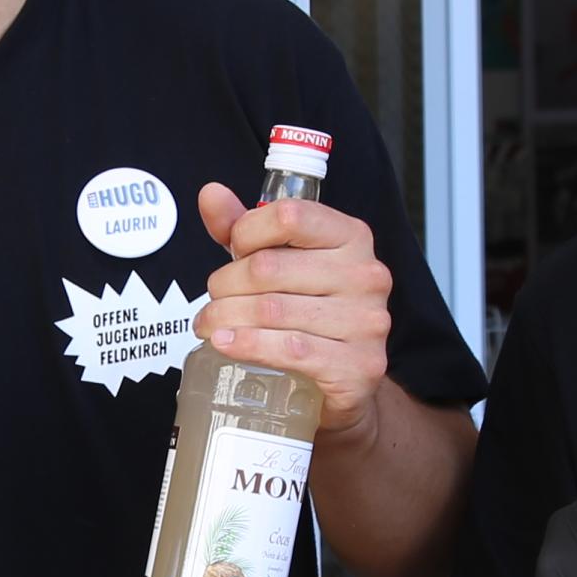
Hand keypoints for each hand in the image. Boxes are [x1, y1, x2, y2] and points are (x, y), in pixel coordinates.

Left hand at [192, 186, 397, 440]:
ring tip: (208, 326)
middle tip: (211, 302)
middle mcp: (366, 275)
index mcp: (351, 237)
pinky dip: (247, 346)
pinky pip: (290, 349)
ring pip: (273, 310)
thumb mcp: (279, 263)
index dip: (247, 232)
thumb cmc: (309, 315)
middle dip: (225, 285)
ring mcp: (367, 322)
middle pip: (270, 267)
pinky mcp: (358, 366)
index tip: (234, 253)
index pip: (289, 216)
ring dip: (226, 318)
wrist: (345, 383)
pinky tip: (224, 344)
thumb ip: (245, 228)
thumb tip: (210, 194)